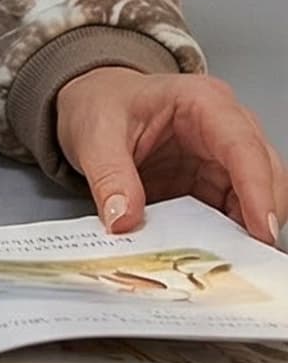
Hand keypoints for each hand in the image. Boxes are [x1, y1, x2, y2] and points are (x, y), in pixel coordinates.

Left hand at [55, 66, 285, 246]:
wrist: (95, 102)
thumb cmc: (103, 103)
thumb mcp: (95, 136)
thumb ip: (110, 177)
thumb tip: (124, 219)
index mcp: (202, 102)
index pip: (244, 147)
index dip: (258, 190)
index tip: (261, 229)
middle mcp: (224, 127)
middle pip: (267, 173)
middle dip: (262, 215)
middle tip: (244, 258)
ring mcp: (223, 157)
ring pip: (260, 197)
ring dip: (247, 229)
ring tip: (225, 259)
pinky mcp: (215, 183)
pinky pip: (236, 213)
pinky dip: (229, 235)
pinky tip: (211, 251)